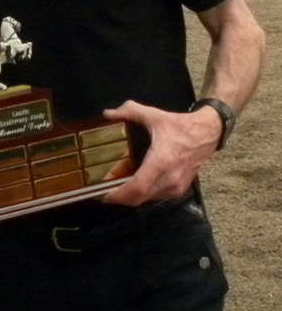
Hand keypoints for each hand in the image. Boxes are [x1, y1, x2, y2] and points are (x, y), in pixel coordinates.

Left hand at [101, 100, 221, 205]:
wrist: (208, 133)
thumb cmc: (179, 126)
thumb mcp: (153, 115)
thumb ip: (129, 111)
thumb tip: (107, 113)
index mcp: (161, 162)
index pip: (138, 187)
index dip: (119, 194)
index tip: (102, 194)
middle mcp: (169, 179)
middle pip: (140, 198)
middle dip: (120, 198)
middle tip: (102, 192)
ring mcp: (176, 187)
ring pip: (148, 200)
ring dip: (131, 198)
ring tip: (115, 189)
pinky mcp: (180, 190)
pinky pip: (157, 197)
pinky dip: (143, 196)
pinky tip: (133, 187)